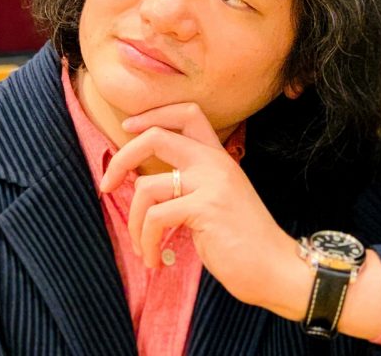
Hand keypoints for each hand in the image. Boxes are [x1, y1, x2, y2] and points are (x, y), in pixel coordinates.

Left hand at [99, 103, 310, 314]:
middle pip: (156, 136)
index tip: (129, 129)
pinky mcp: (206, 207)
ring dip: (134, 222)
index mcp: (219, 157)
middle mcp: (215, 163)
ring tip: (142, 246)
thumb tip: (145, 182)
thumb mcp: (217, 201)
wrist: (273, 267)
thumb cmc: (241, 241)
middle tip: (107, 185)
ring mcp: (212, 182)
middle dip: (122, 158)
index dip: (153, 115)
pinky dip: (146, 242)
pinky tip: (155, 259)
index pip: (187, 113)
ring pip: (146, 186)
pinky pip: (155, 218)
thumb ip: (191, 184)